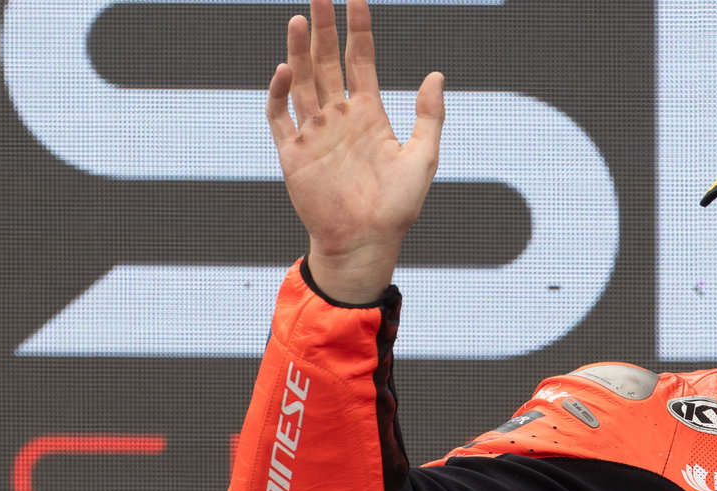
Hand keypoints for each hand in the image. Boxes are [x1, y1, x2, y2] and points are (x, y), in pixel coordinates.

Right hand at [266, 0, 444, 302]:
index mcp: (369, 114)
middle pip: (326, 61)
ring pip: (302, 81)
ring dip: (299, 52)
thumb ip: (429, 116)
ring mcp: (314, 133)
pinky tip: (285, 70)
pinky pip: (280, 116)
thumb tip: (436, 75)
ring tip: (300, 19)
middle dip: (323, 28)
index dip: (359, 30)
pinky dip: (279, 93)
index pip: (361, 60)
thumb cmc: (398, 207)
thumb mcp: (423, 158)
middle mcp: (339, 117)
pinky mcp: (293, 153)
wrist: (366, 243)